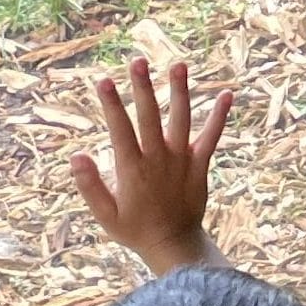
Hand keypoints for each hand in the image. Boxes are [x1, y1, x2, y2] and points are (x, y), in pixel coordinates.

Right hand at [78, 57, 231, 274]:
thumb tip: (77, 155)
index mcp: (132, 168)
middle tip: (137, 61)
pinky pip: (212, 138)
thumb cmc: (135, 230)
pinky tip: (228, 95)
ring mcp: (182, 161)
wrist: (175, 245)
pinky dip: (220, 117)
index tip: (103, 80)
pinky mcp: (200, 166)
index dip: (112, 104)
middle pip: (149, 117)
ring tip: (178, 65)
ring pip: (181, 120)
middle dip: (142, 88)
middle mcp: (158, 159)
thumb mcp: (105, 214)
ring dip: (180, 92)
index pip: (120, 129)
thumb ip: (89, 186)